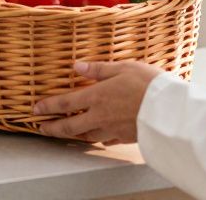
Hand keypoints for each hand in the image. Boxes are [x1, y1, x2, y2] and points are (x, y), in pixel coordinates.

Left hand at [32, 61, 163, 143]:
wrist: (170, 111)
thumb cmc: (149, 85)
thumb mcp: (123, 68)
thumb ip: (99, 69)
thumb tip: (77, 66)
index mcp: (96, 97)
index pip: (65, 103)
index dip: (48, 106)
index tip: (36, 109)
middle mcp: (100, 116)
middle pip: (70, 126)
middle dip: (53, 128)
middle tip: (42, 128)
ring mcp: (112, 129)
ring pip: (86, 135)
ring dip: (72, 134)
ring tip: (66, 133)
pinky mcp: (125, 137)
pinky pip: (106, 140)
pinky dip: (98, 138)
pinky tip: (98, 137)